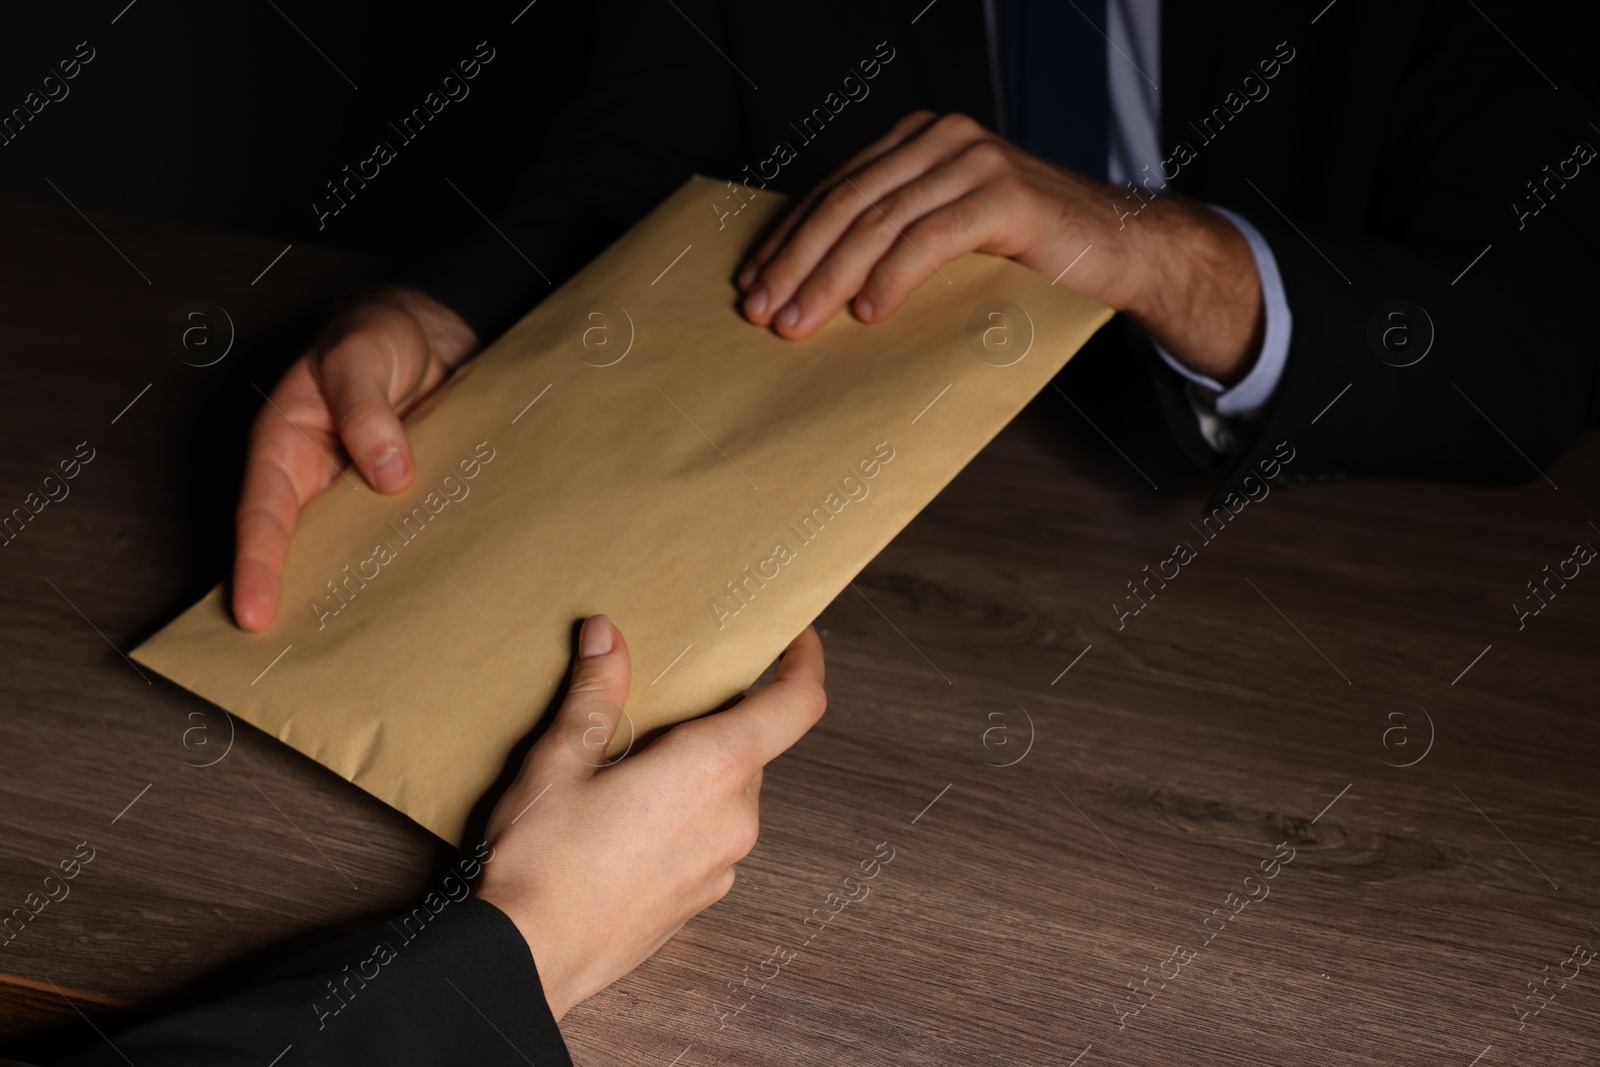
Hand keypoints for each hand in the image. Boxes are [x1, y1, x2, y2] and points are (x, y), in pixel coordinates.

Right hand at [232, 287, 477, 631]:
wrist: (433, 332)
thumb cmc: (378, 335)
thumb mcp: (362, 354)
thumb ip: (367, 409)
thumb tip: (388, 474)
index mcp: (285, 445)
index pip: (263, 514)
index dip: (256, 565)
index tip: (253, 615)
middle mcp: (318, 480)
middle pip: (301, 550)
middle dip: (298, 602)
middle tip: (297, 660)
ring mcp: (361, 496)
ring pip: (353, 554)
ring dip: (358, 596)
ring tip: (364, 651)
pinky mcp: (405, 502)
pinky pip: (402, 540)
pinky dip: (408, 571)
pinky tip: (426, 606)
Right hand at [475, 615, 826, 1021]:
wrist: (526, 961)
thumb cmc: (543, 860)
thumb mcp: (560, 759)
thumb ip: (596, 692)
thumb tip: (608, 635)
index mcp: (714, 768)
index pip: (798, 703)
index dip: (806, 661)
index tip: (795, 637)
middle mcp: (735, 816)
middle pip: (752, 744)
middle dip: (714, 719)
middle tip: (659, 704)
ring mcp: (724, 864)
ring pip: (729, 791)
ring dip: (695, 770)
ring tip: (627, 767)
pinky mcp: (702, 897)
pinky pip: (711, 835)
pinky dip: (685, 813)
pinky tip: (624, 820)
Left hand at [737, 111, 1263, 382]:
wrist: (1119, 248)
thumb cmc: (1028, 250)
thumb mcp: (946, 232)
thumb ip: (892, 236)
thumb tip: (814, 282)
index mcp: (917, 139)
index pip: (833, 190)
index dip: (786, 240)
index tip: (752, 285)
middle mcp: (940, 137)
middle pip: (846, 204)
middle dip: (796, 263)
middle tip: (763, 312)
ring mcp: (973, 160)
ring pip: (878, 223)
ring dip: (829, 279)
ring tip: (801, 323)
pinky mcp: (1004, 194)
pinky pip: (929, 238)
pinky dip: (891, 278)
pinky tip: (867, 312)